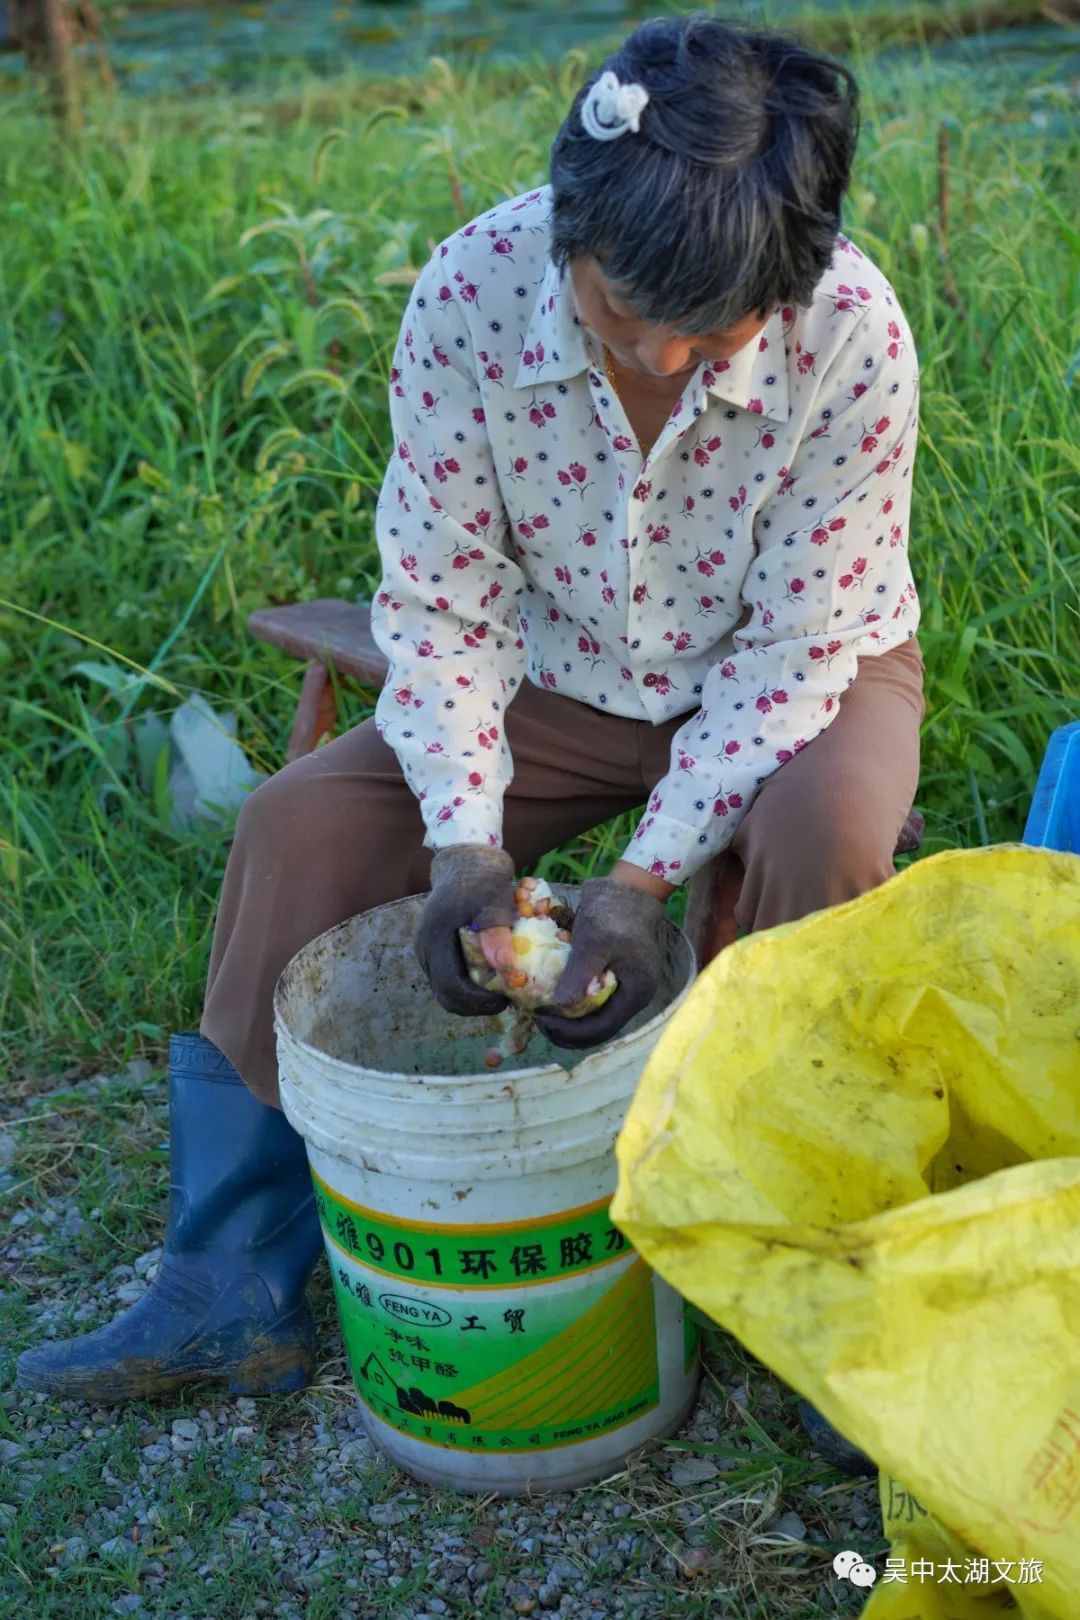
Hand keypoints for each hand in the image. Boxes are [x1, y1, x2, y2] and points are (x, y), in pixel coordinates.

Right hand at [416, 844, 517, 1014]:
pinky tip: (488, 978)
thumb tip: (504, 968)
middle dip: (474, 1005)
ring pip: (444, 988)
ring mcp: (426, 947)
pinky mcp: (433, 946)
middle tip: (504, 1002)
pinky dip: (466, 984)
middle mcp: (424, 947)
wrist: (465, 857)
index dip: (476, 1001)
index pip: (450, 986)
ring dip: (470, 997)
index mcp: (435, 937)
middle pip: (444, 994)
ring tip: (499, 992)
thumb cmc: (482, 878)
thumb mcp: (494, 902)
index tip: (504, 1000)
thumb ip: (496, 935)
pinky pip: (447, 976)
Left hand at [535, 875, 666, 1050]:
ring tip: (544, 1012)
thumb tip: (560, 1006)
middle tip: (539, 1022)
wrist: (628, 887)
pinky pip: (594, 999)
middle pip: (599, 1027)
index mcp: (636, 992)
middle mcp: (633, 995)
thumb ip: (579, 975)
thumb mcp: (594, 941)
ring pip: (596, 1016)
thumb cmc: (614, 912)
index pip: (602, 1028)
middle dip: (569, 1030)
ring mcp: (626, 986)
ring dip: (570, 1019)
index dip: (571, 1031)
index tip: (543, 1021)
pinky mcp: (616, 976)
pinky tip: (554, 997)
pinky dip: (575, 1002)